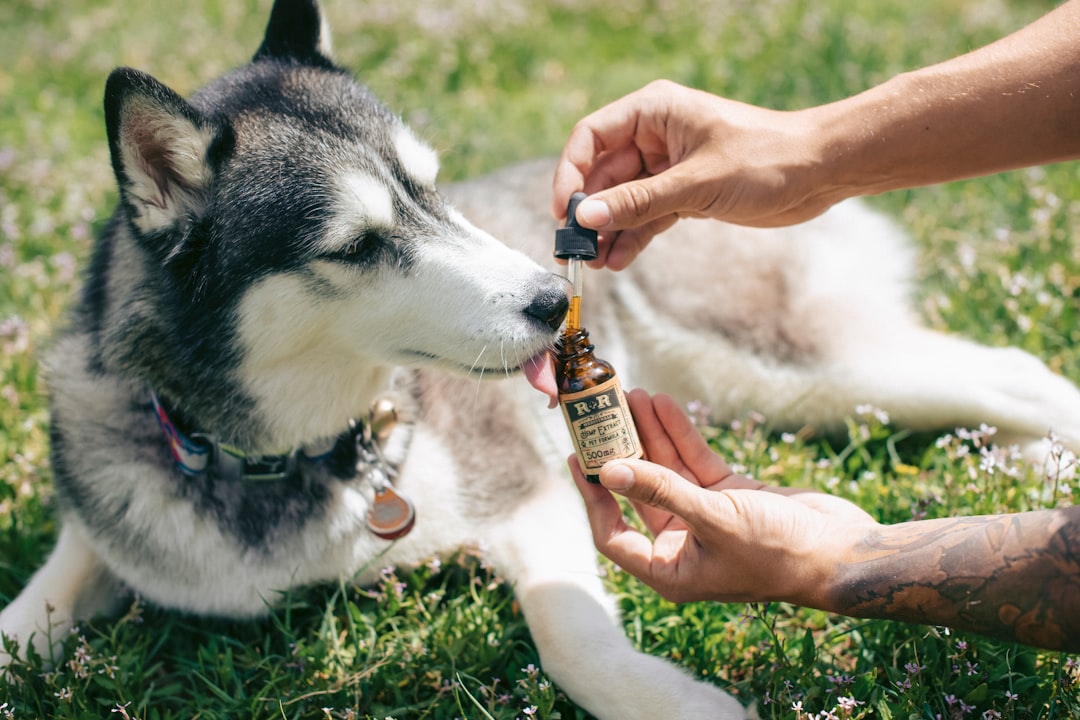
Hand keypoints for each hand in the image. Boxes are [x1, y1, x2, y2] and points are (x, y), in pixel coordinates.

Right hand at [552, 80, 836, 269]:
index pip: (592, 137)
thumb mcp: (696, 183)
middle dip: (588, 212)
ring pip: (623, 200)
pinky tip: (619, 261)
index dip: (571, 174)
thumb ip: (638, 202)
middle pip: (603, 173)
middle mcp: (655, 136)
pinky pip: (647, 215)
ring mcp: (668, 166)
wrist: (820, 172)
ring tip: (594, 264)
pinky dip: (633, 237)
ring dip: (608, 231)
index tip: (565, 212)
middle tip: (574, 250)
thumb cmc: (767, 158)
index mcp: (654, 112)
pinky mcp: (684, 193)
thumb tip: (586, 219)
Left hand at [569, 390, 877, 604]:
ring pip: (665, 470)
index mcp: (670, 570)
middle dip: (621, 453)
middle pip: (637, 493)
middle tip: (600, 415)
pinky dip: (680, 434)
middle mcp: (682, 545)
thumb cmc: (779, 552)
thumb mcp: (714, 519)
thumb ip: (661, 491)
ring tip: (632, 394)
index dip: (593, 497)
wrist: (843, 551)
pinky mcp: (729, 496)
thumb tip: (610, 470)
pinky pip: (694, 461)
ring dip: (649, 434)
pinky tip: (663, 404)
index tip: (579, 458)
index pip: (613, 535)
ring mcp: (705, 518)